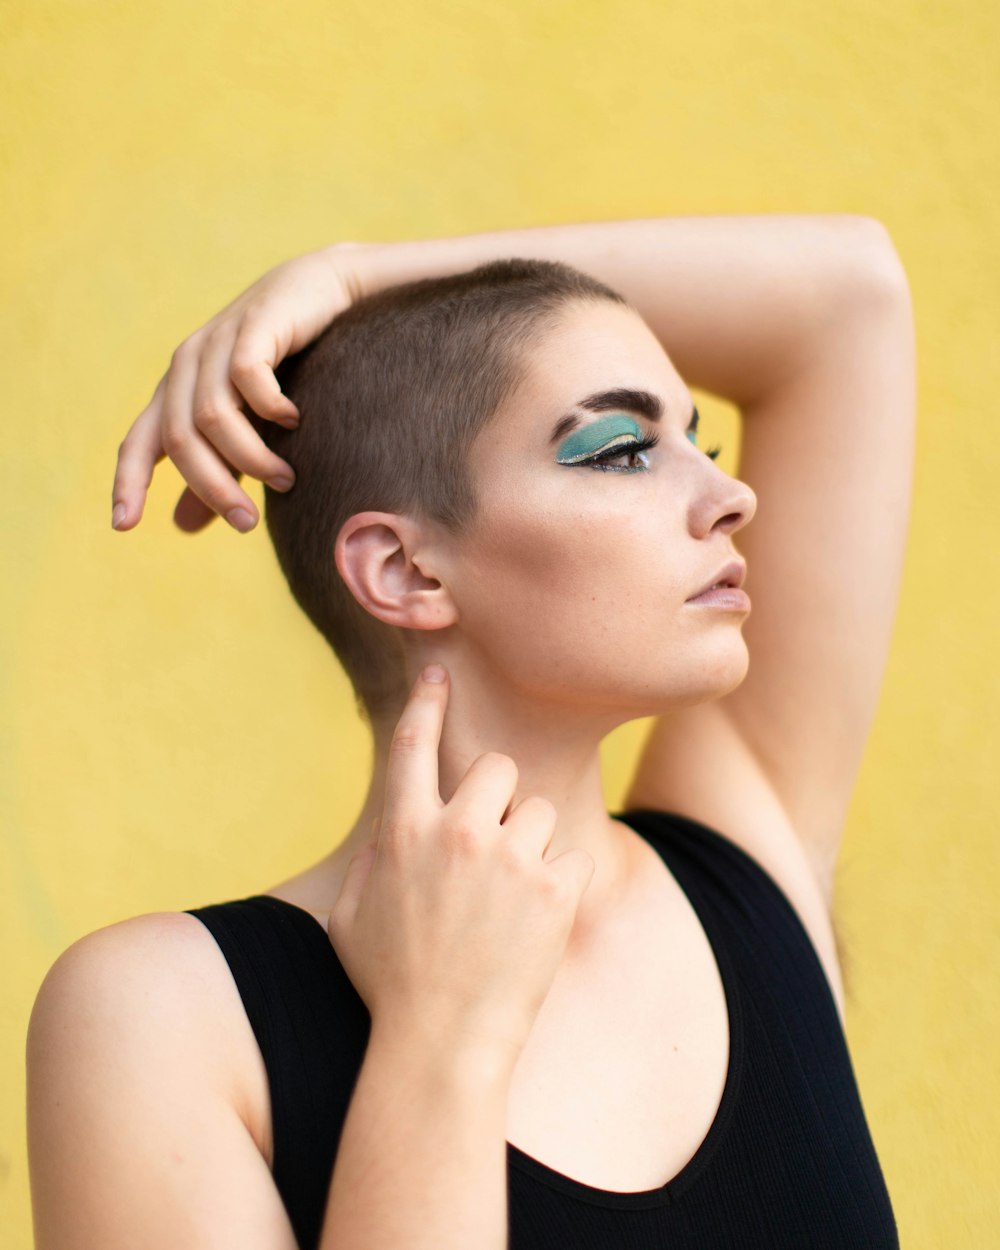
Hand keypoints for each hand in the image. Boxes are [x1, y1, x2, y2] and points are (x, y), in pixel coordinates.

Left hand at [111, 243, 370, 534]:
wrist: (324, 292)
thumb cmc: (285, 366)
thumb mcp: (247, 427)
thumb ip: (218, 473)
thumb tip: (184, 528)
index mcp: (177, 393)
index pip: (139, 442)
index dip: (127, 482)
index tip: (123, 526)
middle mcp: (187, 366)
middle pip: (181, 441)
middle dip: (213, 489)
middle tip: (247, 523)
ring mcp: (218, 342)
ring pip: (213, 416)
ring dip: (250, 459)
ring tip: (285, 480)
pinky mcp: (255, 324)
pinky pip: (248, 377)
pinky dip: (269, 408)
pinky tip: (295, 421)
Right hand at [327, 665, 595, 1076]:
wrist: (440, 1045)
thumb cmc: (387, 983)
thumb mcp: (350, 916)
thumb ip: (371, 859)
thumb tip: (392, 829)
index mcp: (403, 831)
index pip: (414, 743)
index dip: (426, 700)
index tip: (440, 671)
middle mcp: (457, 832)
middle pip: (497, 765)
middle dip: (499, 796)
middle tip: (492, 845)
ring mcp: (510, 859)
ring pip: (540, 810)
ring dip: (531, 846)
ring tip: (511, 902)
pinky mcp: (556, 889)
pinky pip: (574, 857)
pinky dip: (562, 886)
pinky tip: (538, 924)